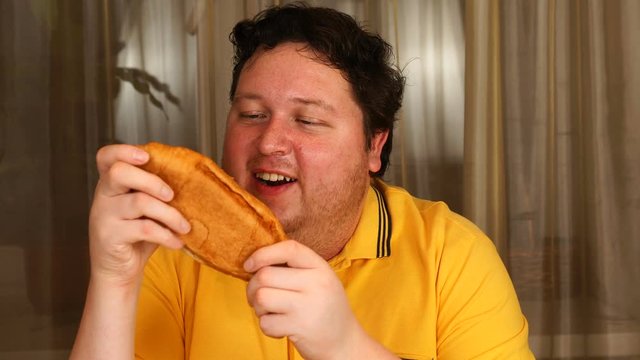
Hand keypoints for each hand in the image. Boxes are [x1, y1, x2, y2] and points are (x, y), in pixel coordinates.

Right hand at [89, 144, 189, 286]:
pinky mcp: (109, 237)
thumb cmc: (136, 236)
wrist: (119, 271)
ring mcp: (103, 216)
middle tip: (172, 195)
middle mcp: (103, 196)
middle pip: (120, 173)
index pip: (106, 157)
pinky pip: (144, 229)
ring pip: (140, 202)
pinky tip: (177, 242)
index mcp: (111, 184)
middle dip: (152, 181)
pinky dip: (166, 235)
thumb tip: (192, 179)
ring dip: (170, 214)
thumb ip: (155, 193)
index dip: (124, 151)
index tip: (146, 157)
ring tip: (185, 226)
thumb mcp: (146, 210)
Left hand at [244, 240, 371, 359]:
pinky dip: (267, 326)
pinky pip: (265, 322)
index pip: (289, 249)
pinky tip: (280, 327)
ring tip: (270, 312)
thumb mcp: (320, 280)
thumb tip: (256, 262)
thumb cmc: (325, 308)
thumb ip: (295, 268)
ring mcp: (308, 306)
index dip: (263, 253)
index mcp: (320, 267)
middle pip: (265, 275)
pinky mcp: (300, 328)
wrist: (345, 343)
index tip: (249, 265)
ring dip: (258, 307)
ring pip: (261, 297)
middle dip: (252, 287)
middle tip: (258, 297)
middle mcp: (316, 283)